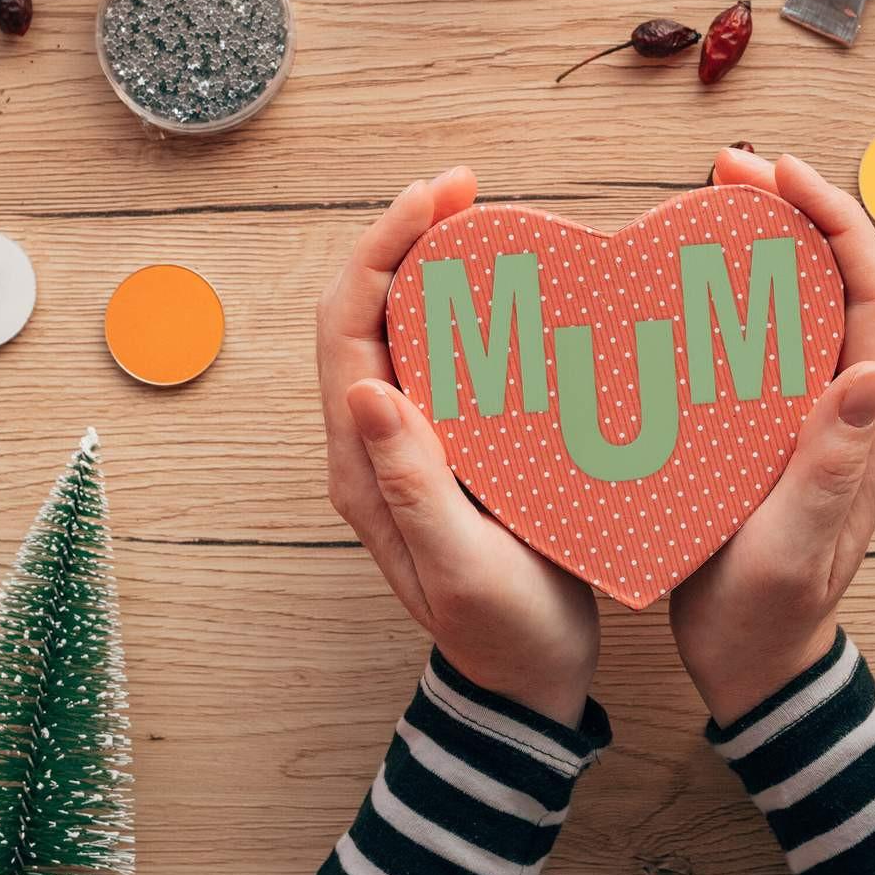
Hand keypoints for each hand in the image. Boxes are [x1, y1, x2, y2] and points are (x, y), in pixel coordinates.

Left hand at [317, 169, 599, 727]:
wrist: (527, 685)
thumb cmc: (502, 636)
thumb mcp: (460, 568)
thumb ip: (413, 485)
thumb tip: (367, 390)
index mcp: (363, 465)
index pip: (347, 328)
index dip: (381, 250)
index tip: (439, 198)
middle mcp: (374, 443)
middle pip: (365, 312)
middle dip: (402, 236)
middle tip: (465, 189)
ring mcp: (412, 444)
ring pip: (404, 329)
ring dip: (432, 265)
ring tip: (485, 221)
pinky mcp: (453, 450)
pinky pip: (446, 360)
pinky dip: (469, 310)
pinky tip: (514, 293)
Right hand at [669, 149, 874, 725]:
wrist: (754, 665)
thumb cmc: (770, 614)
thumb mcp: (796, 547)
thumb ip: (832, 466)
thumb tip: (870, 369)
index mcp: (869, 427)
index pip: (873, 296)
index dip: (836, 222)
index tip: (778, 176)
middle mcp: (852, 409)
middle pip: (841, 282)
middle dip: (798, 211)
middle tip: (729, 172)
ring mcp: (816, 418)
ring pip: (805, 305)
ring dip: (769, 245)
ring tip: (710, 206)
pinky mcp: (778, 430)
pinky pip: (769, 342)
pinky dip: (737, 297)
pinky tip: (689, 285)